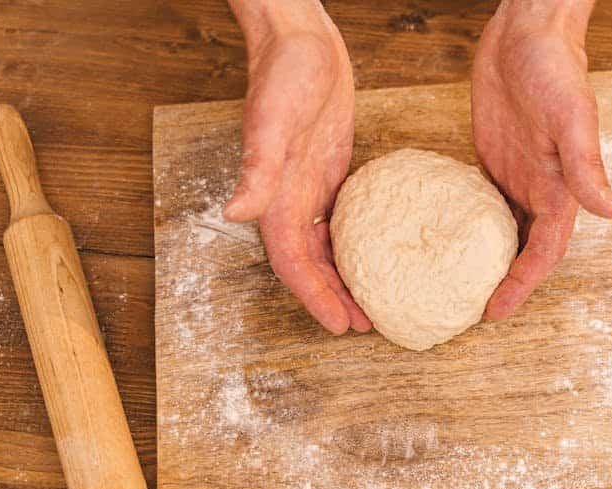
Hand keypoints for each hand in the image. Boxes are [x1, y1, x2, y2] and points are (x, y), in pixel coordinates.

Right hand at [224, 1, 369, 333]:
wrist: (299, 39)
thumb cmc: (283, 74)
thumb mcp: (271, 121)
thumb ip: (256, 168)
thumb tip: (236, 211)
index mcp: (276, 197)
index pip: (294, 263)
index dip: (314, 297)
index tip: (340, 325)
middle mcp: (290, 200)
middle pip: (310, 266)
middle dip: (332, 299)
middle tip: (364, 326)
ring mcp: (309, 188)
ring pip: (325, 249)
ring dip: (343, 278)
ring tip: (371, 303)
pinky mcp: (329, 173)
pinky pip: (339, 223)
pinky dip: (352, 246)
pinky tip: (374, 256)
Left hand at [472, 0, 611, 320]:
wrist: (527, 33)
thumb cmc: (555, 68)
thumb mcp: (571, 119)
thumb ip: (587, 167)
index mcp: (561, 189)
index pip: (544, 252)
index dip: (523, 284)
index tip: (496, 311)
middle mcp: (538, 190)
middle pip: (524, 252)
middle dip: (504, 285)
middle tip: (469, 313)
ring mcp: (514, 177)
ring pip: (502, 234)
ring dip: (486, 262)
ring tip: (457, 290)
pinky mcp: (490, 162)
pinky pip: (478, 206)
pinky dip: (466, 230)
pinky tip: (446, 244)